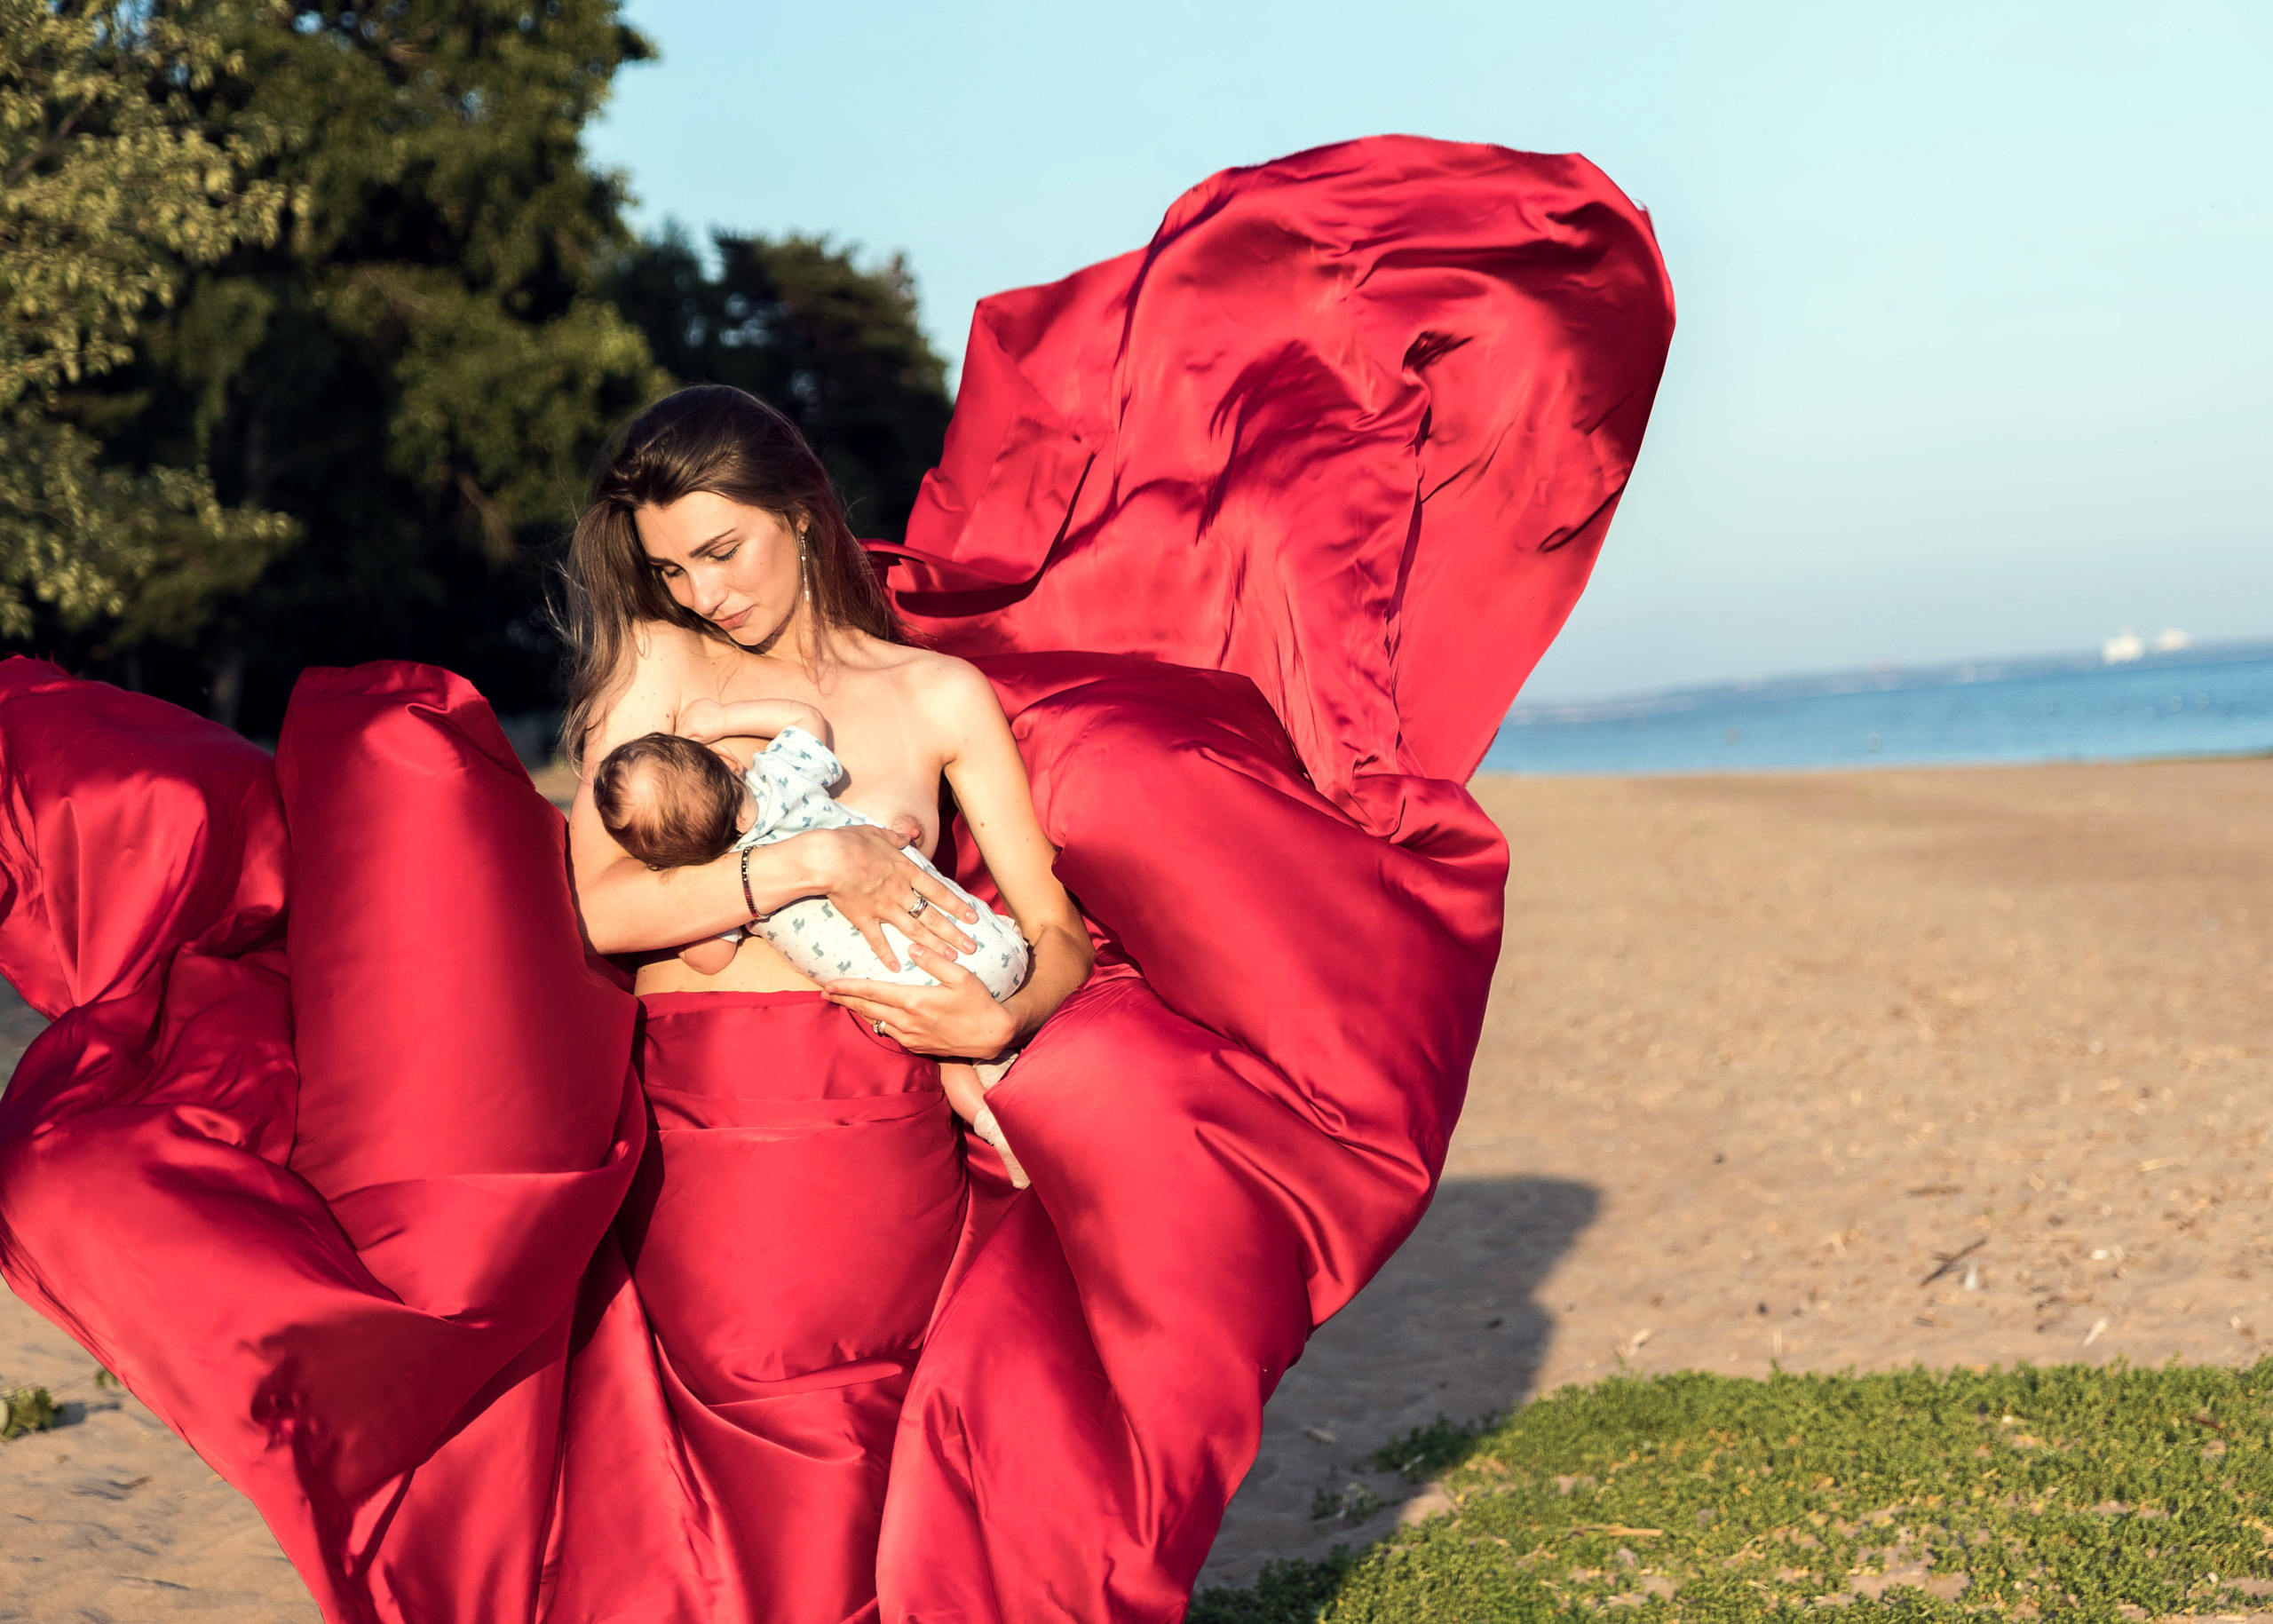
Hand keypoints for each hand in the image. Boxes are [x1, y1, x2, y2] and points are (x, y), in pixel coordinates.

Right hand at [674, 696, 729, 742]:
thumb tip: (682, 740)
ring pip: (682, 716)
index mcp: (689, 727)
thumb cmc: (715, 731)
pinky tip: (699, 716)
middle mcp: (688, 716)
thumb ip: (689, 740)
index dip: (682, 737)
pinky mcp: (696, 702)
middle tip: (693, 731)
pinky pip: (688, 708)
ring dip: (686, 720)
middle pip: (679, 725)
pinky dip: (690, 713)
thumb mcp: (702, 740)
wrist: (726, 718)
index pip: (678, 734)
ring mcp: (692, 708)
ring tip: (696, 724)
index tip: (687, 738)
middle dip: (683, 729)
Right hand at [804, 824, 978, 969]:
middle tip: (971, 948)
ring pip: (914, 931)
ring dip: (934, 946)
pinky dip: (886, 955)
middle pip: (933, 916)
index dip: (957, 905)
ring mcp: (883, 907)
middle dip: (954, 933)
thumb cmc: (851, 842)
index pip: (938, 892)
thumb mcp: (879, 833)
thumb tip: (910, 834)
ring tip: (951, 958)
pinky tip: (896, 968)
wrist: (828, 858)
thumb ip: (897, 837)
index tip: (972, 917)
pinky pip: (878, 940)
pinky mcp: (863, 919)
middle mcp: (900, 892)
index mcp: (906, 871)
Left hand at [826, 946, 1017, 1058]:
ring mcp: (911, 1037)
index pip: (872, 992)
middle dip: (844, 1000)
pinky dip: (877, 1021)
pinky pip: (890, 1032)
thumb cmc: (980, 1003)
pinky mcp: (918, 1047)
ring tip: (845, 1001)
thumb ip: (934, 961)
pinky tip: (874, 1015)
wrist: (993, 1037)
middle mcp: (907, 1022)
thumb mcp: (962, 976)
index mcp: (914, 1002)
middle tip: (825, 993)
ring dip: (859, 1011)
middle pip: (867, 1009)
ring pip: (877, 1022)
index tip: (828, 984)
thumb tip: (911, 949)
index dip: (848, 988)